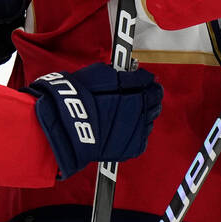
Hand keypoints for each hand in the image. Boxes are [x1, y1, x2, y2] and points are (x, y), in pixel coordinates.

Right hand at [28, 64, 162, 179]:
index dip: (147, 83)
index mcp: (135, 90)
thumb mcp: (100, 74)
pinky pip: (140, 138)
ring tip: (124, 115)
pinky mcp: (132, 147)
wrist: (66, 127)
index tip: (143, 83)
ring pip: (149, 120)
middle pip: (154, 102)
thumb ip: (121, 74)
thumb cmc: (78, 98)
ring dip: (141, 116)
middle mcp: (141, 109)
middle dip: (147, 98)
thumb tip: (132, 73)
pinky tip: (121, 129)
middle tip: (136, 98)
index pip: (151, 84)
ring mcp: (138, 129)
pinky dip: (134, 133)